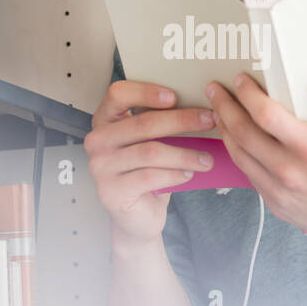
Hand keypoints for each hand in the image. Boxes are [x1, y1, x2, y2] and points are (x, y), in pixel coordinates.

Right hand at [85, 79, 216, 249]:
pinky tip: (189, 174)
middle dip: (181, 120)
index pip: (118, 94)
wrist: (136, 213)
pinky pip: (150, 177)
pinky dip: (175, 174)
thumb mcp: (150, 141)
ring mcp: (101, 166)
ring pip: (150, 152)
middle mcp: (97, 141)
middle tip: (208, 120)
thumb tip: (197, 106)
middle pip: (143, 123)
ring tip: (206, 158)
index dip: (146, 92)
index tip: (174, 96)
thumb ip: (160, 122)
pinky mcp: (111, 191)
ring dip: (185, 154)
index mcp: (105, 120)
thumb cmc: (145, 170)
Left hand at [206, 72, 306, 262]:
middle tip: (216, 91)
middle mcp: (292, 173)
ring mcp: (282, 193)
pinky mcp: (279, 208)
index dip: (248, 94)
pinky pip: (250, 177)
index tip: (242, 80)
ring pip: (240, 157)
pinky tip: (238, 143)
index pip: (267, 116)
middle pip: (243, 133)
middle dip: (225, 107)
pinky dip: (239, 155)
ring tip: (220, 113)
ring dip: (226, 131)